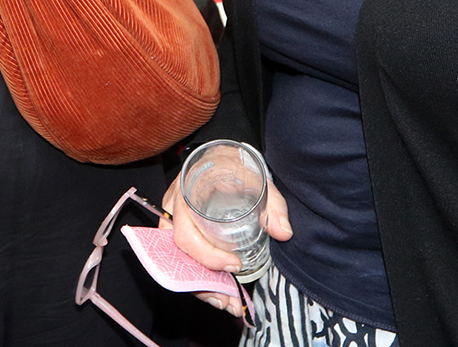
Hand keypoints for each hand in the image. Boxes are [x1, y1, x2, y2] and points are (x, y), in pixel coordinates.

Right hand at [162, 173, 291, 317]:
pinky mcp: (179, 231)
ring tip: (227, 302)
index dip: (208, 257)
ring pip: (178, 262)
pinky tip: (218, 291)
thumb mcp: (259, 181)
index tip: (234, 266)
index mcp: (187, 194)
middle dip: (204, 283)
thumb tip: (283, 233)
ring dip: (202, 287)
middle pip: (179, 256)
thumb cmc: (235, 167)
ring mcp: (173, 222)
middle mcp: (174, 210)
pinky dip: (198, 279)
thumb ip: (273, 205)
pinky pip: (182, 260)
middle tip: (231, 298)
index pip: (187, 235)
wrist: (220, 156)